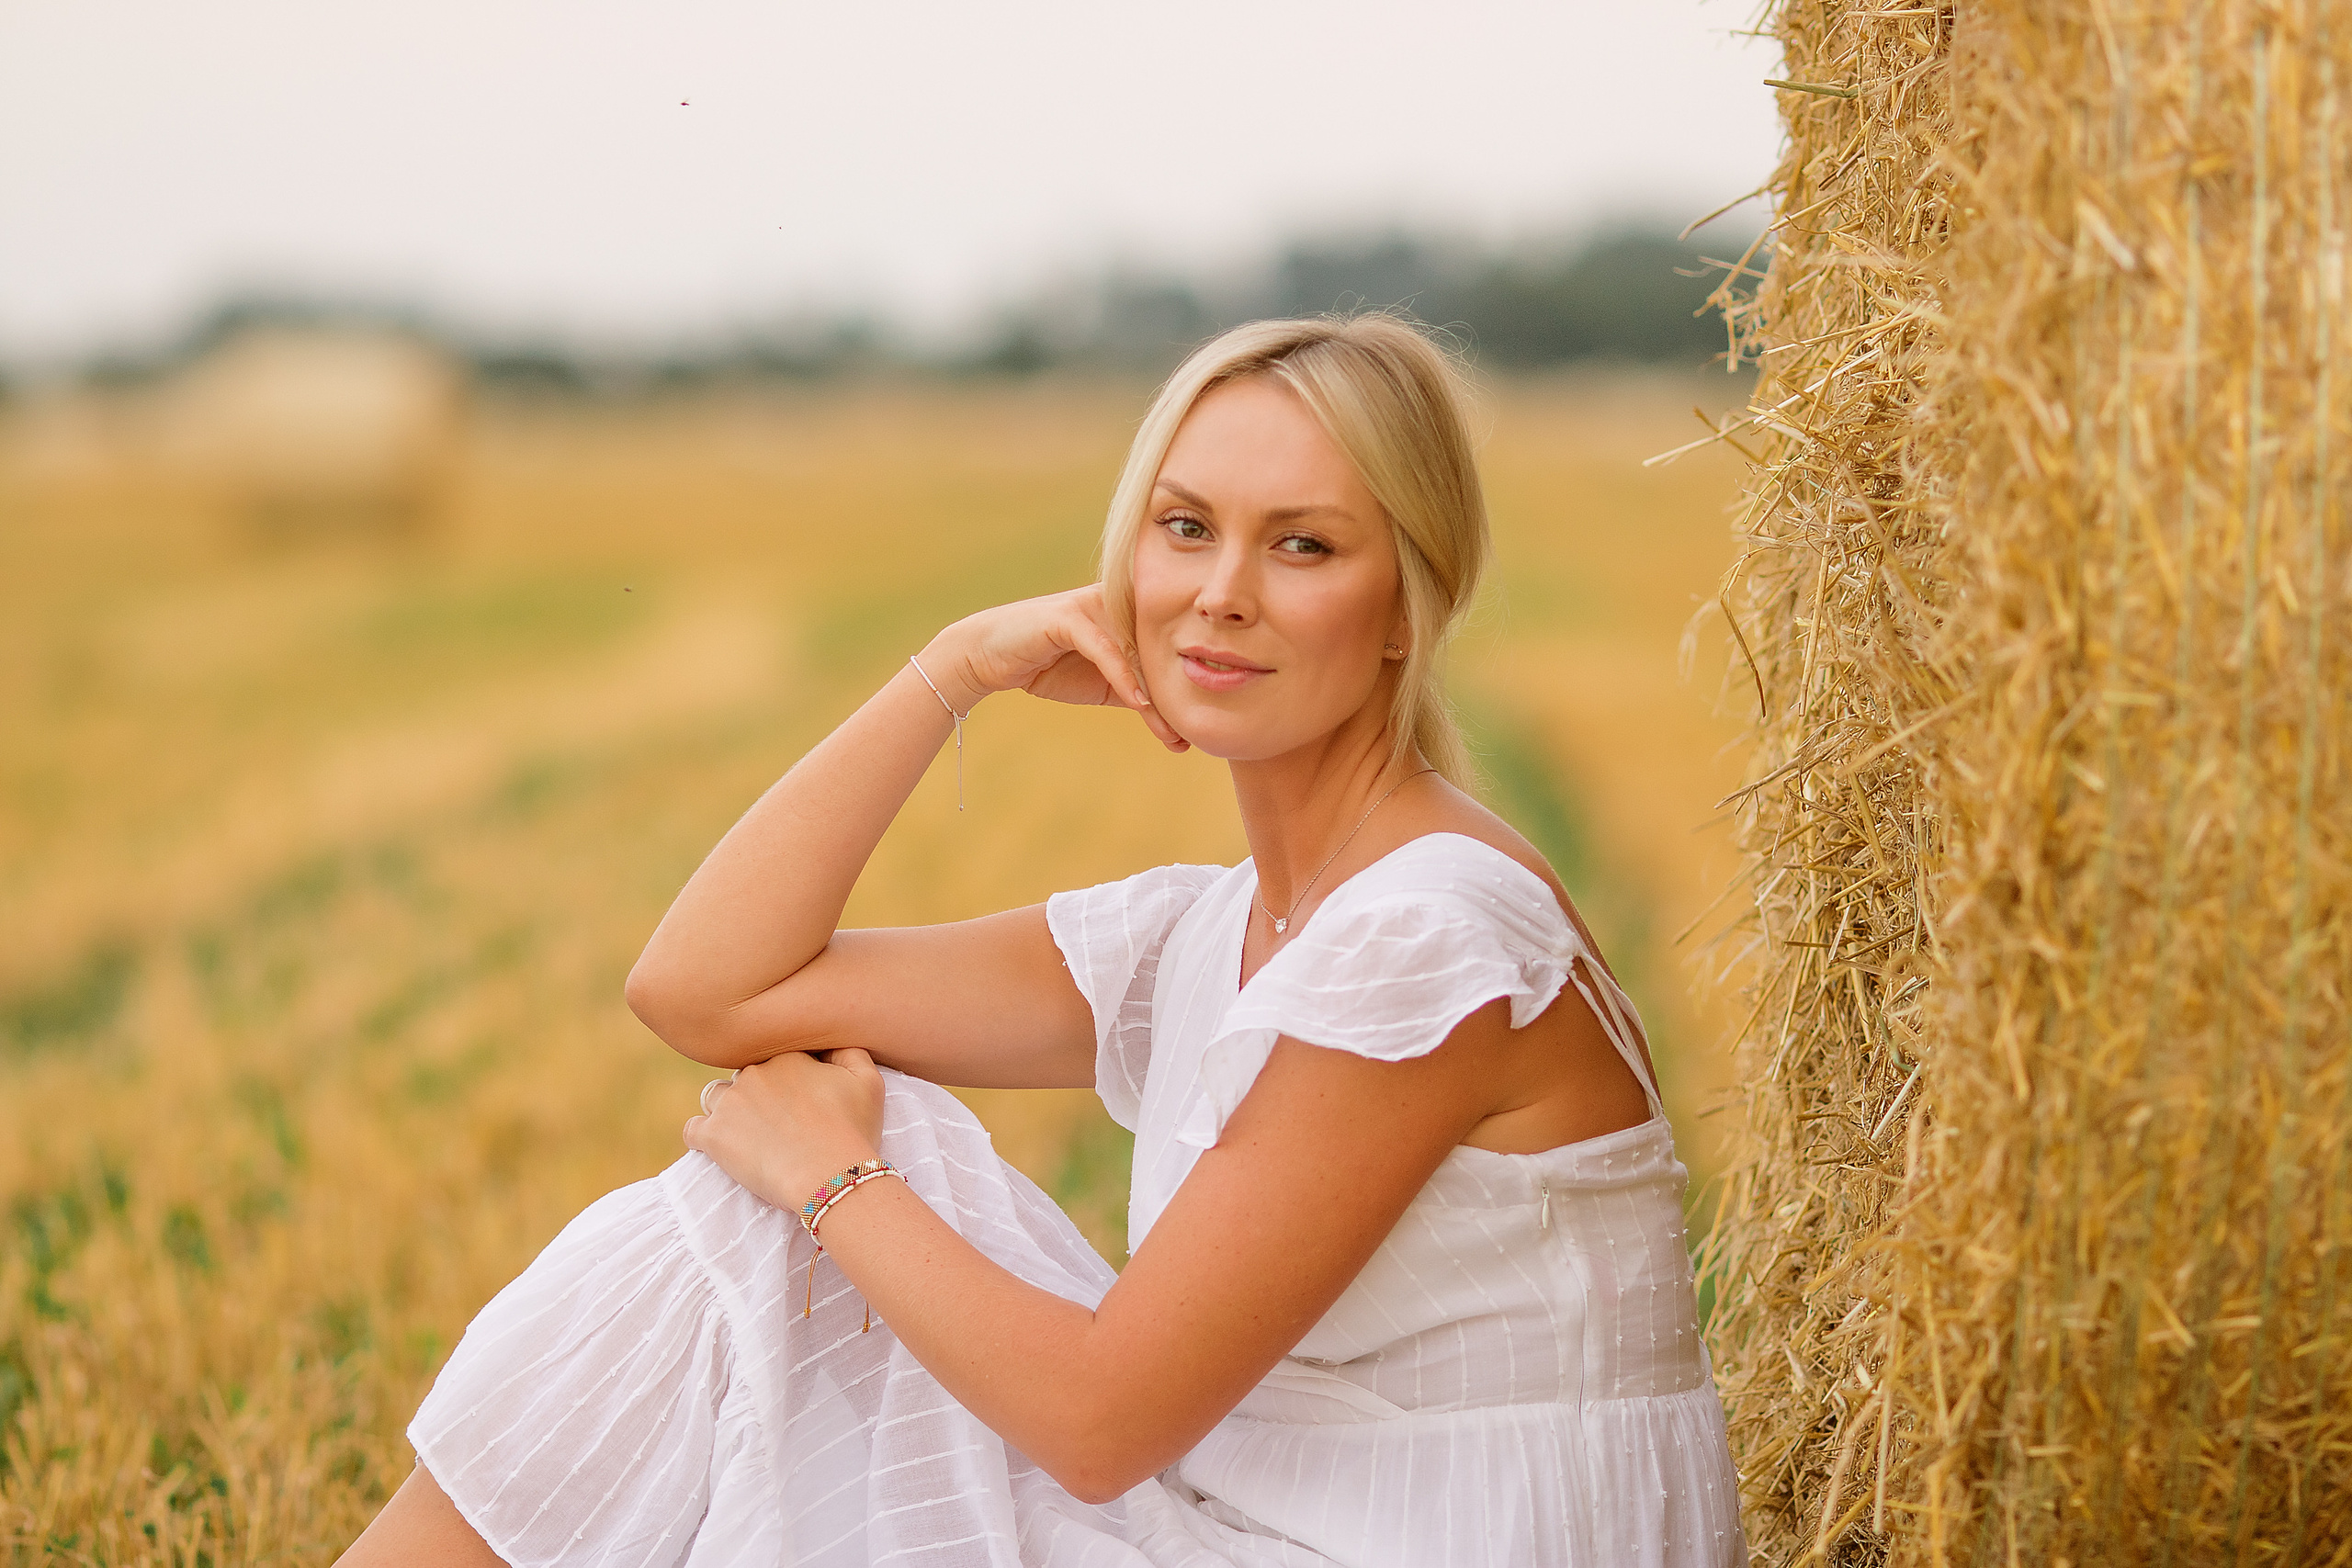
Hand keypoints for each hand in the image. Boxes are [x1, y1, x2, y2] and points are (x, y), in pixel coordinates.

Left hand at [684, 1048, 886, 1211]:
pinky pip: (693, 1130)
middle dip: (757, 1093)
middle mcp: (754, 1072)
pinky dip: (703, 1137)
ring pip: (714, 1096)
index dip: (788, 1077)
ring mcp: (730, 1103)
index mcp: (787, 1056)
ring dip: (727, 1110)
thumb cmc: (853, 1131)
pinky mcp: (713, 1136)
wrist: (830, 1176)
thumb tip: (830, 1045)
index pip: (777, 1056)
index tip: (799, 1100)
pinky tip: (719, 1147)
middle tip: (776, 1122)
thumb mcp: (868, 1081)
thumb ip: (850, 1051)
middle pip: (746, 1076)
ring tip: (746, 1133)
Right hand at [925, 585, 1188, 751]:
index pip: (1171, 646)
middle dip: (1184, 690)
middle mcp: (1117, 604)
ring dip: (1159, 694)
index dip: (1193, 681)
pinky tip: (1140, 705)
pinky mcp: (1069, 618)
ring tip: (1177, 729)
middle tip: (1203, 730)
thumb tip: (1178, 721)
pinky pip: (1106, 650)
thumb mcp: (1103, 683)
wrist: (989, 658)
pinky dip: (1124, 678)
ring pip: (1138, 652)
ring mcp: (1093, 607)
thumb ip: (1136, 690)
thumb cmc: (1048, 666)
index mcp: (1131, 614)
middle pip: (1162, 648)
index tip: (1211, 722)